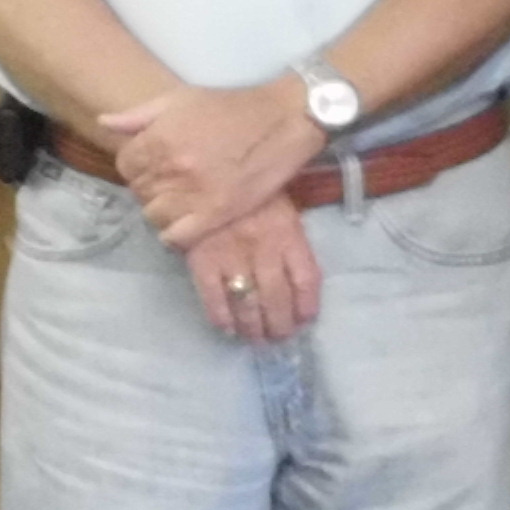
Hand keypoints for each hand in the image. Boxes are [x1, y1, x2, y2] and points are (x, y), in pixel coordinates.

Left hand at [101, 79, 325, 244]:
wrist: (284, 118)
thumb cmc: (233, 106)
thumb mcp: (182, 99)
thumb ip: (140, 115)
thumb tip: (103, 122)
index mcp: (158, 138)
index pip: (125, 165)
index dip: (138, 167)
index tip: (156, 166)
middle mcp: (170, 167)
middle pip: (140, 192)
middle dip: (152, 188)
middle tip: (173, 184)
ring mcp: (193, 193)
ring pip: (154, 216)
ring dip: (164, 211)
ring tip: (182, 202)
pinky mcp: (217, 212)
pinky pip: (178, 236)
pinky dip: (175, 235)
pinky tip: (186, 224)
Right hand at [182, 203, 321, 343]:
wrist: (204, 171)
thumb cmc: (248, 190)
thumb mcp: (280, 205)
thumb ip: (289, 238)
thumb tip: (295, 277)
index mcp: (288, 233)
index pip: (306, 278)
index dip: (306, 305)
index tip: (304, 320)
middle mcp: (264, 249)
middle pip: (277, 298)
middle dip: (279, 325)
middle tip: (278, 337)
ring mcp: (232, 256)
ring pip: (248, 303)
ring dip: (254, 327)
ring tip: (256, 338)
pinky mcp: (202, 260)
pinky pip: (214, 297)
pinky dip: (222, 318)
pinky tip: (228, 329)